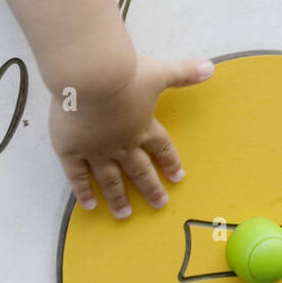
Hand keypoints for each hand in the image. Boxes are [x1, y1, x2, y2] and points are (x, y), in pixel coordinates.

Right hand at [47, 54, 213, 218]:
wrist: (90, 77)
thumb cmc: (124, 73)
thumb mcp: (159, 71)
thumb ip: (183, 73)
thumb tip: (210, 68)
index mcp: (143, 125)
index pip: (162, 148)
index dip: (170, 162)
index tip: (178, 178)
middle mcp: (122, 144)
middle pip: (139, 170)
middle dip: (151, 188)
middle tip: (159, 204)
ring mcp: (96, 150)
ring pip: (110, 180)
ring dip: (119, 198)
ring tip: (124, 214)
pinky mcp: (71, 150)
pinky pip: (78, 177)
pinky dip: (83, 192)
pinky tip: (90, 205)